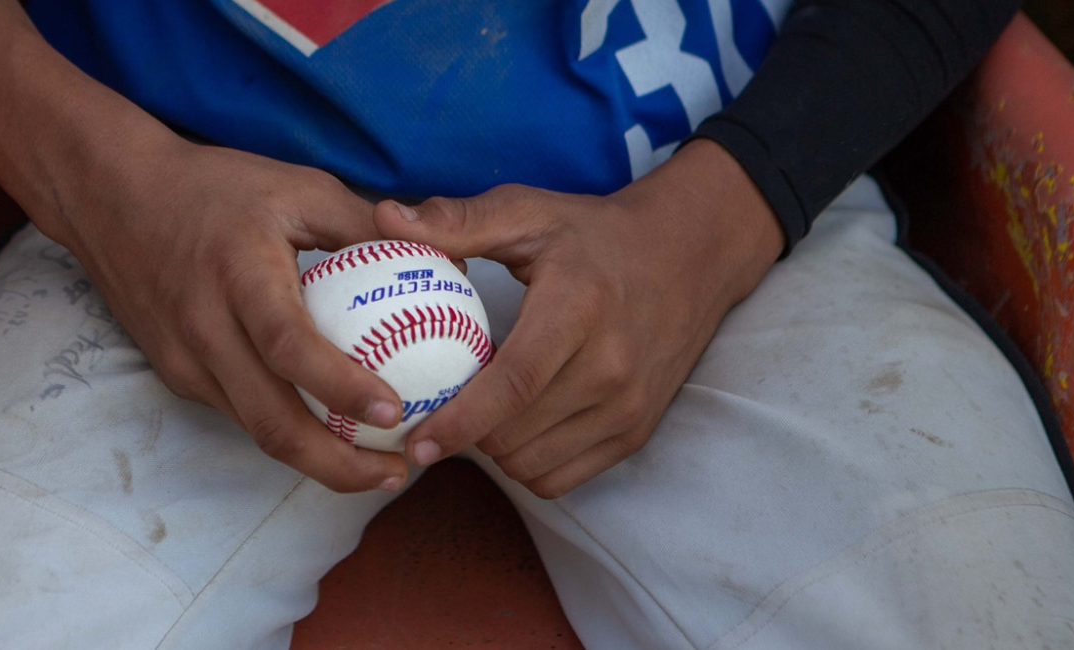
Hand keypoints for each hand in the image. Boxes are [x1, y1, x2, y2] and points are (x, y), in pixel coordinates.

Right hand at [44, 137, 410, 492]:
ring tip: (374, 466)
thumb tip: (442, 259)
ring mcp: (184, 359)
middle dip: (337, 465)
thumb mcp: (296, 187)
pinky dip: (284, 431)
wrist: (111, 198)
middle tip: (396, 471)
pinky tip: (325, 431)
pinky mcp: (175, 374)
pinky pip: (238, 413)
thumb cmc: (214, 186)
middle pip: (271, 422)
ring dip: (315, 460)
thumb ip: (363, 223)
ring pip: (254, 430)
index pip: (289, 347)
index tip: (393, 411)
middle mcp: (206, 328)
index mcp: (240, 275)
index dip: (342, 387)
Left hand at [376, 140, 783, 497]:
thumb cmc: (595, 235)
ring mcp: (629, 404)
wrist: (690, 256)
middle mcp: (612, 365)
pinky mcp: (638, 430)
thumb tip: (383, 221)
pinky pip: (564, 477)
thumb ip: (457, 220)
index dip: (459, 421)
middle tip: (434, 414)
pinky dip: (529, 464)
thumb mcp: (530, 213)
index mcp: (578, 308)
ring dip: (495, 452)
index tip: (415, 440)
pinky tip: (516, 428)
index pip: (514, 384)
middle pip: (516, 434)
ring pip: (534, 464)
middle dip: (465, 435)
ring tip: (478, 415)